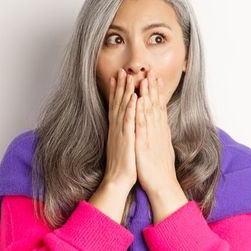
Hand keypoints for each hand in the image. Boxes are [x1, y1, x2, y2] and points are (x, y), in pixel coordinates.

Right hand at [88, 68, 137, 222]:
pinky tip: (134, 97)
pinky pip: (129, 121)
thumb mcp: (122, 145)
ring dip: (125, 91)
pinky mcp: (126, 140)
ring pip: (123, 108)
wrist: (117, 181)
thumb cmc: (123, 165)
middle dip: (120, 86)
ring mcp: (120, 133)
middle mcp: (117, 128)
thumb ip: (123, 132)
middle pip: (118, 103)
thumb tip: (125, 125)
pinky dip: (131, 108)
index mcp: (117, 129)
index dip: (117, 91)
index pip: (116, 106)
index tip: (118, 77)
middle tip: (122, 70)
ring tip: (127, 76)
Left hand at [136, 69, 186, 222]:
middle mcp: (157, 130)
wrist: (162, 185)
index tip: (154, 77)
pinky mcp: (145, 144)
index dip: (156, 91)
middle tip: (150, 70)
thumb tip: (159, 125)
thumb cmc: (159, 169)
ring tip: (144, 79)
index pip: (158, 106)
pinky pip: (142, 125)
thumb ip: (159, 134)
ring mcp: (152, 136)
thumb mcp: (160, 147)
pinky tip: (138, 101)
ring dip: (147, 94)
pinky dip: (140, 111)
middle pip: (155, 105)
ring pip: (149, 111)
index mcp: (160, 131)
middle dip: (152, 87)